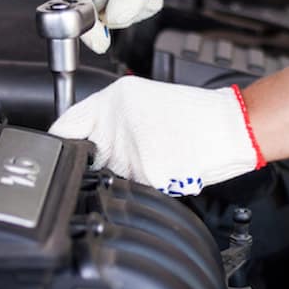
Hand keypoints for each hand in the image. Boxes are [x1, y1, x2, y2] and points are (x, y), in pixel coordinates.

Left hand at [49, 77, 265, 195]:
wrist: (230, 127)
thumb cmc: (192, 113)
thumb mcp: (140, 99)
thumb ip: (105, 115)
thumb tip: (76, 138)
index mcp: (111, 100)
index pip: (64, 127)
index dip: (59, 143)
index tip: (58, 152)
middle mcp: (115, 124)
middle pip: (86, 158)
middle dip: (100, 160)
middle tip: (133, 149)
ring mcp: (130, 152)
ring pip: (111, 177)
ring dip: (125, 174)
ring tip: (155, 154)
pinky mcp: (146, 176)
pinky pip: (134, 189)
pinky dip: (146, 184)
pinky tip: (165, 167)